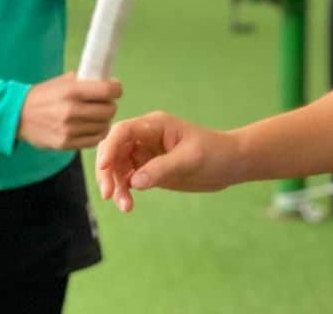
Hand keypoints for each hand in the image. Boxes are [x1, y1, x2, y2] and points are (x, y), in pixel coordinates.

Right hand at [16, 71, 122, 150]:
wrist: (18, 116)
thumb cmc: (44, 95)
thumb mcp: (63, 81)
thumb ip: (85, 81)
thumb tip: (108, 81)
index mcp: (72, 91)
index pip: (108, 90)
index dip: (116, 89)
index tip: (115, 89)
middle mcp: (71, 111)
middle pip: (109, 110)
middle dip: (110, 105)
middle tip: (105, 103)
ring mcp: (68, 130)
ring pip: (103, 127)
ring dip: (104, 121)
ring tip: (98, 116)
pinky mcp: (65, 144)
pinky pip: (93, 141)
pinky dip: (97, 133)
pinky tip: (92, 127)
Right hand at [95, 111, 240, 212]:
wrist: (229, 164)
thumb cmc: (214, 153)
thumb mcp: (190, 159)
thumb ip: (162, 169)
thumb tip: (134, 181)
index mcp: (154, 125)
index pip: (123, 131)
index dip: (109, 147)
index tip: (103, 168)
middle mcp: (145, 137)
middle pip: (114, 149)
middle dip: (106, 171)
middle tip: (108, 194)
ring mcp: (145, 153)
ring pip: (117, 166)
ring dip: (115, 185)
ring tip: (125, 206)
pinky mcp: (148, 170)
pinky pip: (127, 179)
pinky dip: (123, 191)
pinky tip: (128, 205)